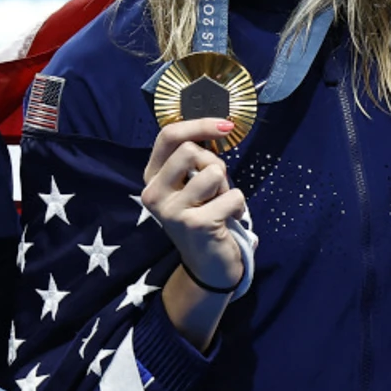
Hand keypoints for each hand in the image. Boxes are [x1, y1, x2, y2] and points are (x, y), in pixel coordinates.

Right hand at [142, 118, 246, 291]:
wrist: (207, 266)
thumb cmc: (204, 217)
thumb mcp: (191, 185)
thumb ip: (194, 159)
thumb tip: (219, 124)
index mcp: (151, 178)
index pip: (168, 136)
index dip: (199, 124)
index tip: (226, 125)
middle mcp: (153, 193)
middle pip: (192, 151)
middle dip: (215, 164)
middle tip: (216, 189)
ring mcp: (171, 210)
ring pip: (214, 171)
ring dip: (227, 187)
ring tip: (220, 206)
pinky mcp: (195, 224)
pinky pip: (233, 196)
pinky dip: (239, 206)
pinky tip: (228, 221)